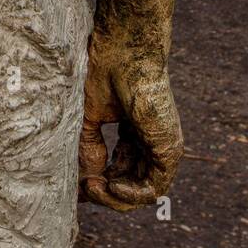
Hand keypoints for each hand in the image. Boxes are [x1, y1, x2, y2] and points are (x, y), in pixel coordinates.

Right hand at [79, 28, 183, 211]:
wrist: (125, 50)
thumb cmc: (105, 72)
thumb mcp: (90, 117)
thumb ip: (90, 148)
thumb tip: (88, 179)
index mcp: (133, 132)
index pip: (119, 169)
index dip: (98, 182)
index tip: (77, 184)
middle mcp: (149, 141)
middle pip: (130, 184)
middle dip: (105, 194)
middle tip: (84, 188)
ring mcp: (161, 146)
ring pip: (142, 191)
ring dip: (115, 197)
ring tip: (93, 186)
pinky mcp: (169, 148)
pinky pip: (154, 188)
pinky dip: (131, 195)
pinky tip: (110, 185)